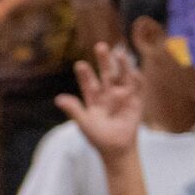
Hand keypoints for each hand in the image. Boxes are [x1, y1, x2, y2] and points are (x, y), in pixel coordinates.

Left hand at [57, 41, 141, 160]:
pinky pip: (137, 86)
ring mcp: (122, 96)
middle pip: (106, 74)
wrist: (117, 148)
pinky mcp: (135, 100)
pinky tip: (133, 70)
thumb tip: (58, 98)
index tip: (79, 64)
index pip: (88, 83)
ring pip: (122, 76)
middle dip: (104, 61)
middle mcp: (108, 94)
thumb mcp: (84, 123)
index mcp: (93, 99)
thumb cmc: (98, 137)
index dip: (84, 74)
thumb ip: (73, 110)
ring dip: (121, 65)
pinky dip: (135, 78)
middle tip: (100, 46)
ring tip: (119, 53)